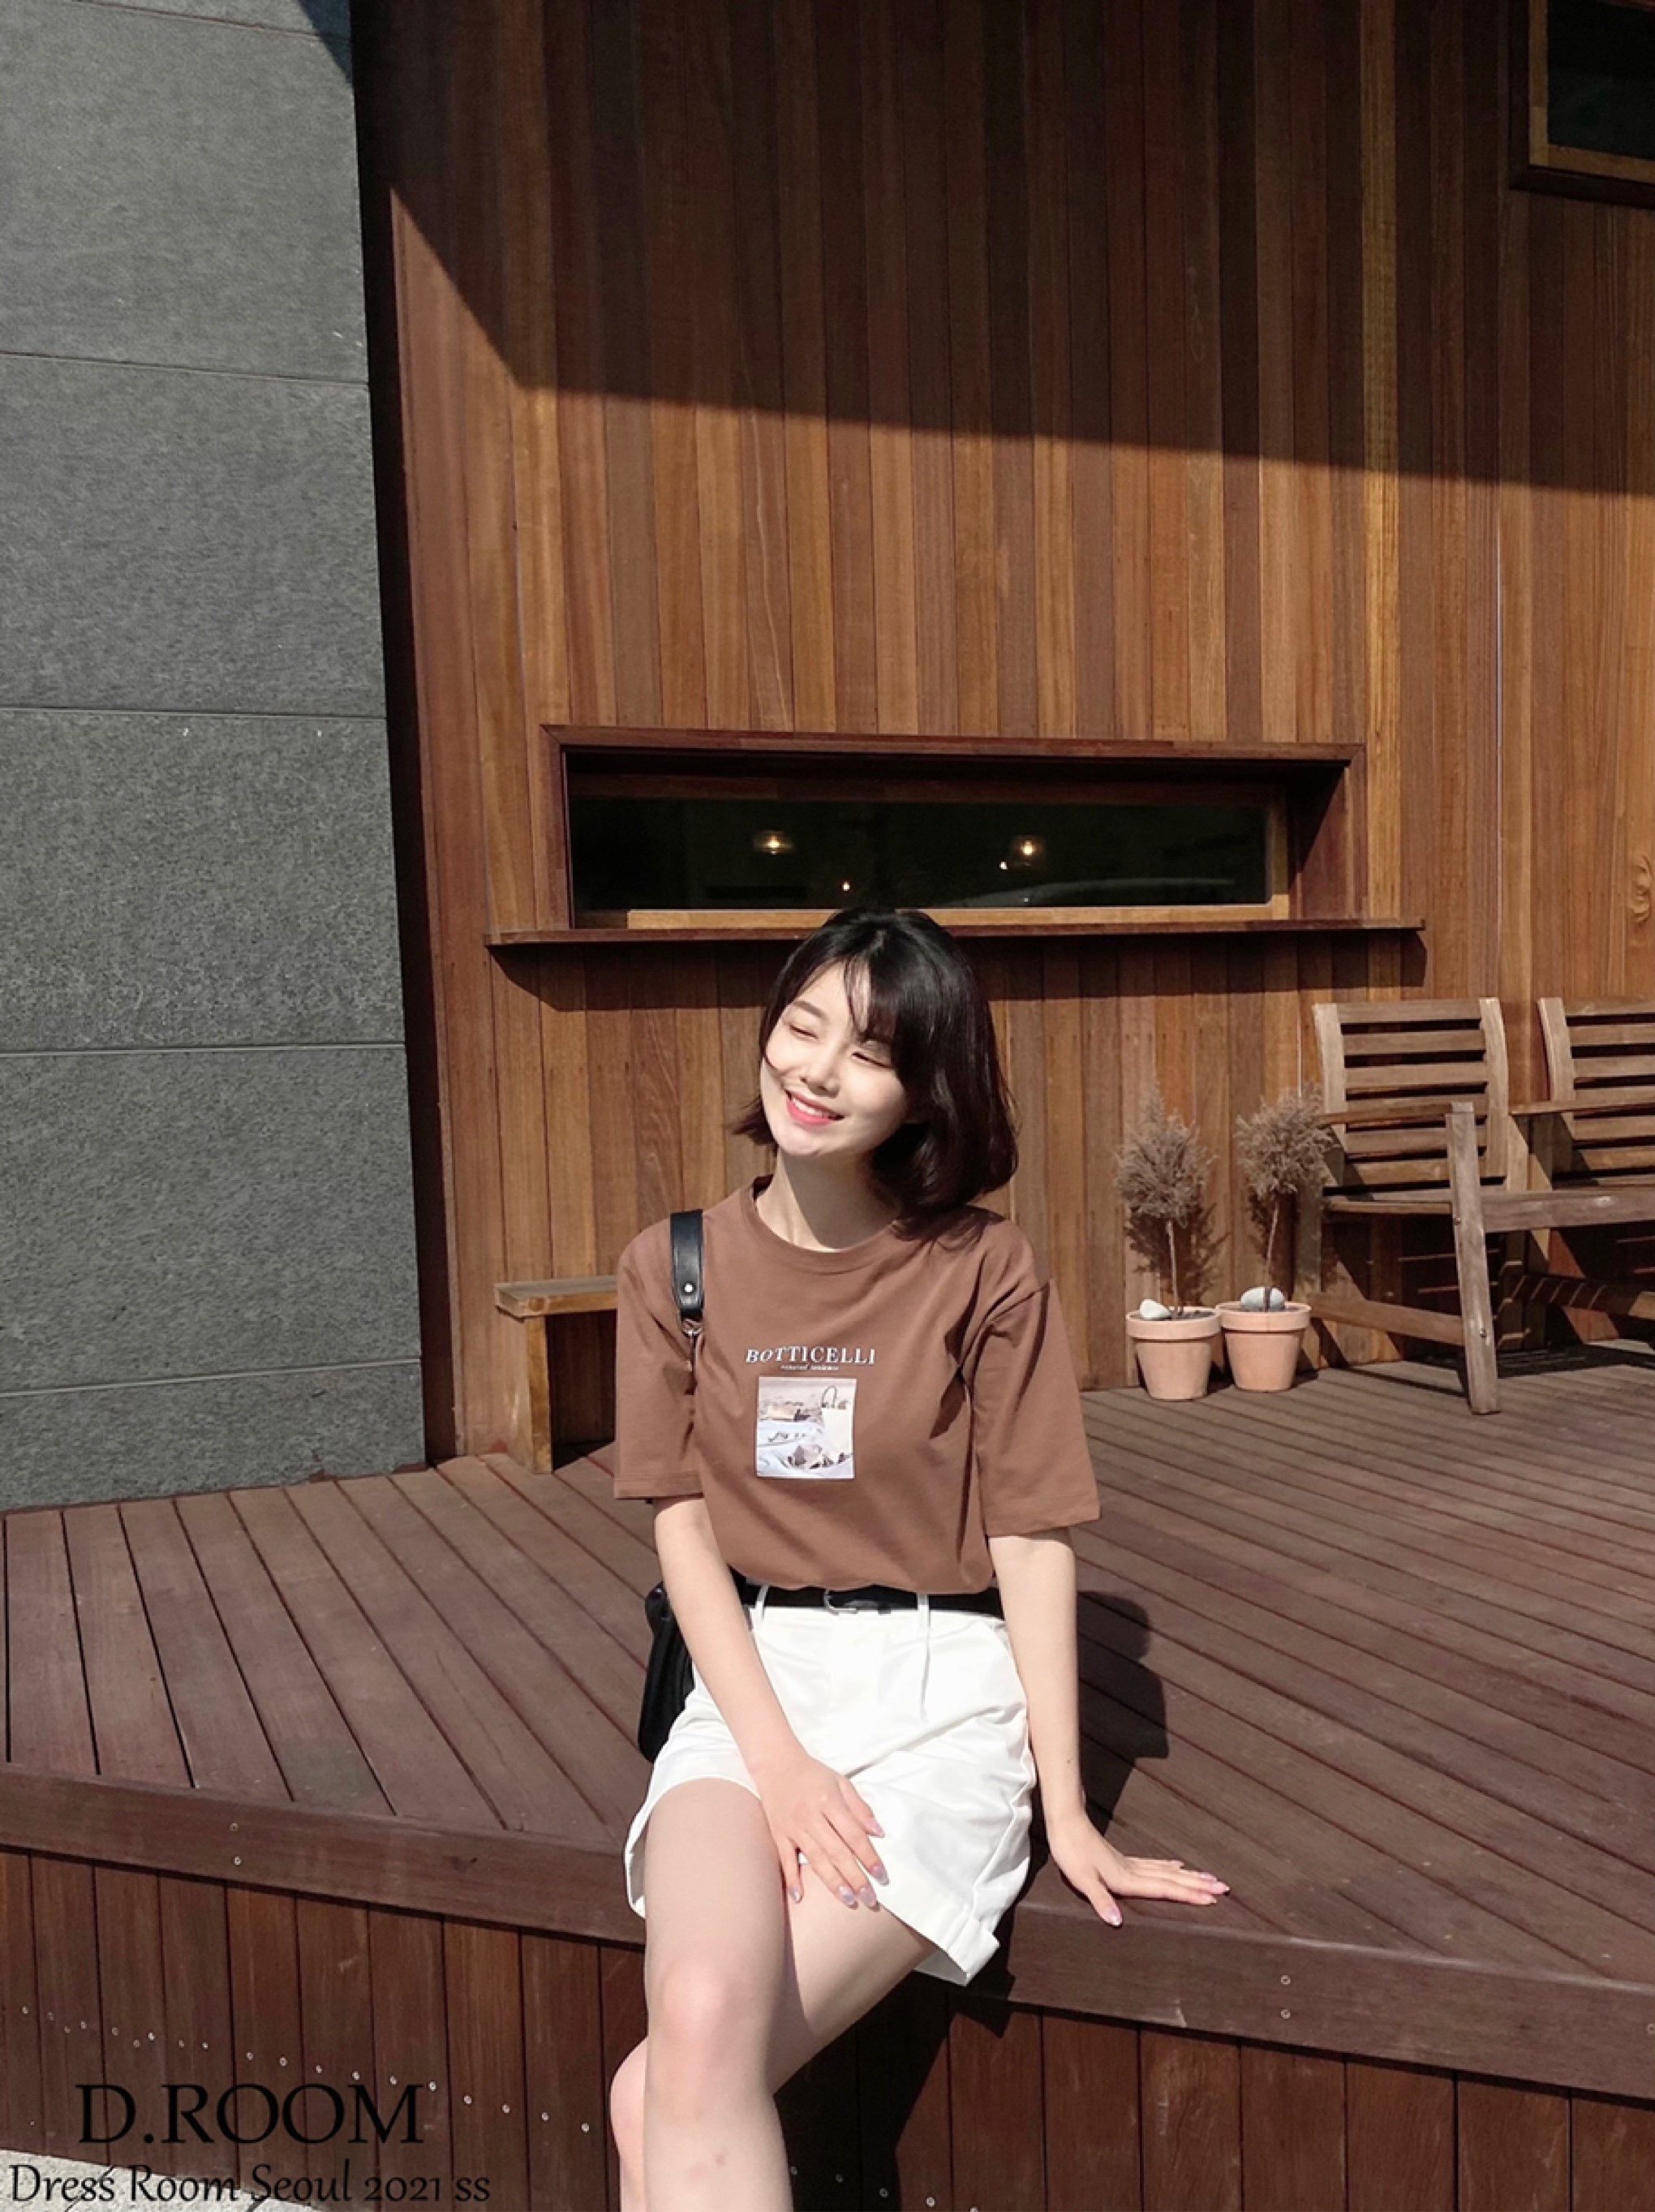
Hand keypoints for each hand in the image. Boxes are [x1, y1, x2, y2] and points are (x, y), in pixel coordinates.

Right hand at [749, 1742, 888, 1910]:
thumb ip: (860, 1808)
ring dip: (833, 1882)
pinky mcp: (778, 1834)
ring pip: (816, 1859)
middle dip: (855, 1877)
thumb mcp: (841, 1783)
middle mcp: (812, 1817)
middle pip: (837, 1852)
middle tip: (870, 1899)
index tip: (882, 1876)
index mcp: (830, 1802)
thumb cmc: (813, 1775)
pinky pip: (785, 1860)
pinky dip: (791, 1878)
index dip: (869, 1857)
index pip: (854, 1835)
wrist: (776, 1764)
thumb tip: (879, 1832)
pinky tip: (800, 1897)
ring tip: (848, 1901)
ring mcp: (793, 1827)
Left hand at [1043, 1806, 1229, 1926]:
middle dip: (1199, 1886)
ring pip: (1167, 1872)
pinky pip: (1155, 1865)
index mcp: (1127, 1879)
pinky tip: (1177, 1866)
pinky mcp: (1123, 1859)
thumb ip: (1101, 1900)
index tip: (1212, 1899)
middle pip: (1173, 1880)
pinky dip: (1170, 1868)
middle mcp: (1133, 1871)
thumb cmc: (1072, 1853)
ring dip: (1190, 1877)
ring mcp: (1130, 1864)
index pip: (1164, 1890)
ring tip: (1210, 1878)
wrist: (1066, 1823)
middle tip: (1224, 1888)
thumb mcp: (1082, 1880)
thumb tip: (1117, 1923)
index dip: (1188, 1896)